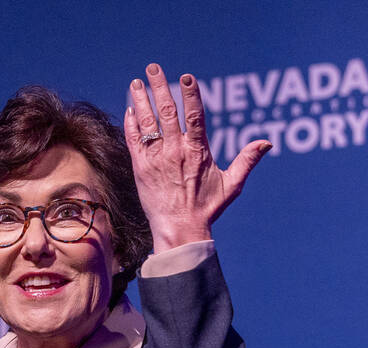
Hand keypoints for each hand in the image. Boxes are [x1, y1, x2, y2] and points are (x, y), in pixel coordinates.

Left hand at [124, 63, 271, 252]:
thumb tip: (267, 143)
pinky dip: (132, 125)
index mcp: (198, 150)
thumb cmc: (207, 208)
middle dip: (159, 87)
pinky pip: (134, 142)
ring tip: (136, 82)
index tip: (185, 77)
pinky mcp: (140, 169)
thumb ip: (247, 160)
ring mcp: (156, 159)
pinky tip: (130, 110)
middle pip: (167, 112)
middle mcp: (175, 151)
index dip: (190, 94)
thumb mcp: (232, 184)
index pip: (194, 115)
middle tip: (153, 68)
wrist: (179, 229)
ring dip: (140, 101)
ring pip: (147, 123)